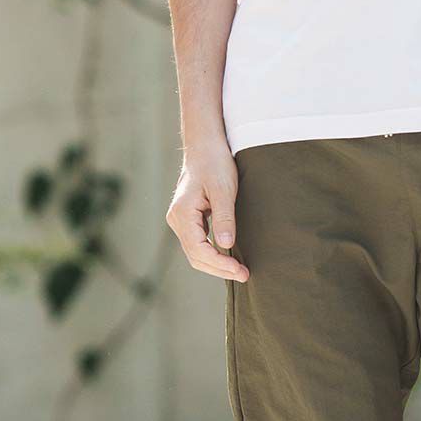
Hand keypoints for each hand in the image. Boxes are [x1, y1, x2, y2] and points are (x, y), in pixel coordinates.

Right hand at [167, 145, 248, 280]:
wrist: (205, 146)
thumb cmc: (215, 163)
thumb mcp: (223, 189)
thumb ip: (224, 217)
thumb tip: (226, 245)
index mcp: (182, 213)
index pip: (198, 250)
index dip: (219, 264)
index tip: (239, 270)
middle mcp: (176, 219)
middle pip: (195, 256)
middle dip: (219, 269)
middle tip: (244, 275)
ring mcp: (180, 219)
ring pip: (195, 251)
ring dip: (216, 263)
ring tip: (238, 270)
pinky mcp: (188, 218)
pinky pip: (198, 243)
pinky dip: (212, 253)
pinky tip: (229, 256)